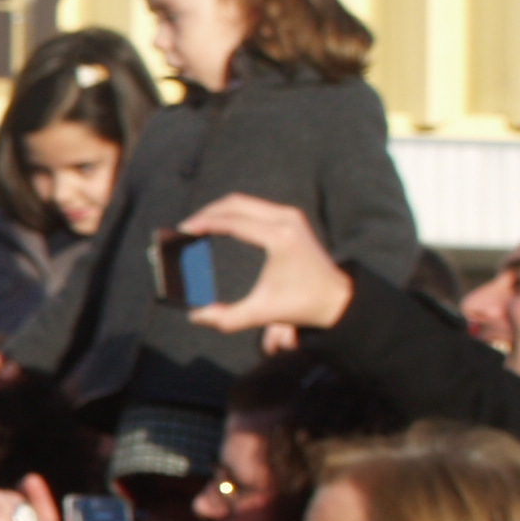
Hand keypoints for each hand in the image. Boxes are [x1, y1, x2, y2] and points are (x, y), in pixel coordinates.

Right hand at [183, 194, 357, 338]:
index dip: (204, 223)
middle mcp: (286, 220)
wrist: (336, 298)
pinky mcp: (291, 218)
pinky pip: (254, 207)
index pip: (233, 221)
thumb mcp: (261, 314)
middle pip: (235, 203)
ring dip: (219, 211)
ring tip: (198, 226)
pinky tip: (219, 226)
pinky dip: (233, 213)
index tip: (183, 231)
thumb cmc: (301, 305)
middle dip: (207, 213)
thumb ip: (226, 318)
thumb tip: (195, 316)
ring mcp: (290, 216)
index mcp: (279, 238)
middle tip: (185, 228)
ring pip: (244, 202)